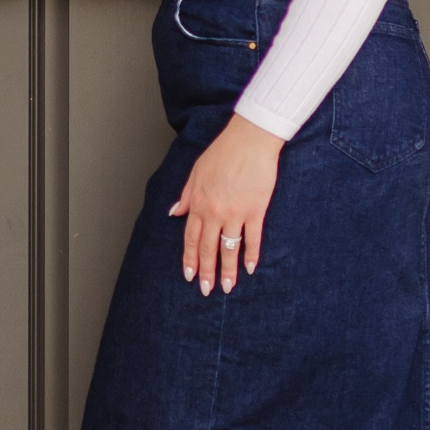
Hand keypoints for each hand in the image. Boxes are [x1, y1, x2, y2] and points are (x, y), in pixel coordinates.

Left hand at [170, 114, 282, 295]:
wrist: (250, 140)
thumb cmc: (223, 152)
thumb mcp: (196, 172)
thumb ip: (186, 196)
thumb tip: (174, 213)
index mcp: (198, 203)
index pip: (191, 238)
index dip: (190, 259)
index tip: (190, 276)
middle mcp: (215, 212)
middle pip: (208, 248)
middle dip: (206, 272)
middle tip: (207, 290)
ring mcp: (236, 212)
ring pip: (229, 248)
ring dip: (228, 270)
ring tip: (228, 287)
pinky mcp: (255, 210)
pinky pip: (252, 238)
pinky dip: (251, 255)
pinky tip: (251, 268)